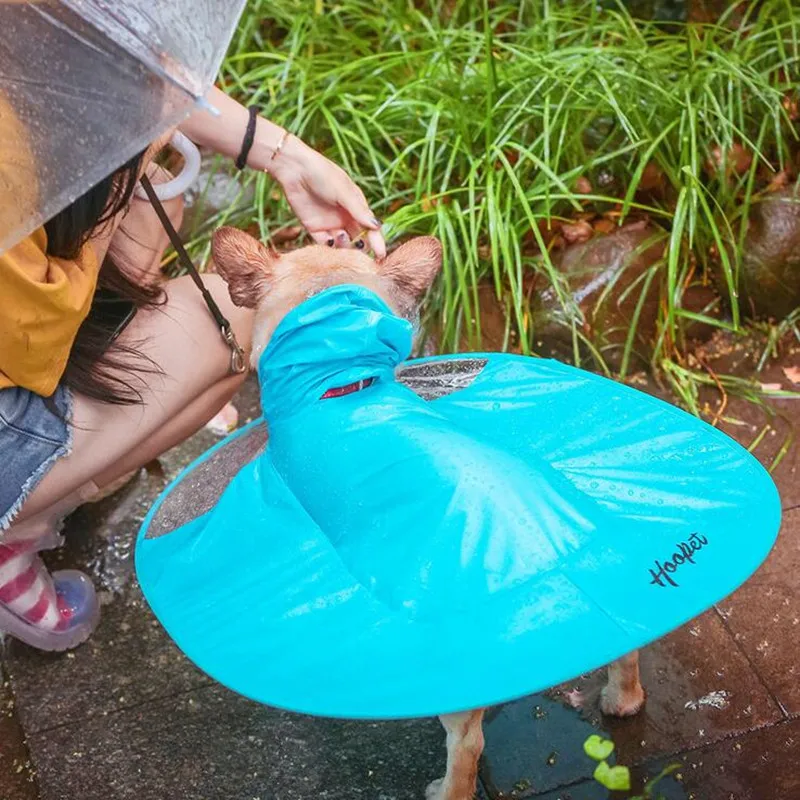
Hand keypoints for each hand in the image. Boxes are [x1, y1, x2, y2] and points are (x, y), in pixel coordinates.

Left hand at [267, 135, 384, 258]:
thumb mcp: (343, 192)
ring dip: (344, 247)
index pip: (370, 228)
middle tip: (362, 254)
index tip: (381, 254)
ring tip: (341, 237)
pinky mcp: (314, 228)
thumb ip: (358, 211)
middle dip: (361, 248)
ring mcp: (330, 224)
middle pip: (358, 239)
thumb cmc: (323, 174)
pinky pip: (324, 244)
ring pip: (342, 244)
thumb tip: (377, 226)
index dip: (376, 241)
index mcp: (356, 207)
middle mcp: (345, 218)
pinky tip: (331, 242)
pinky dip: (329, 248)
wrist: (294, 169)